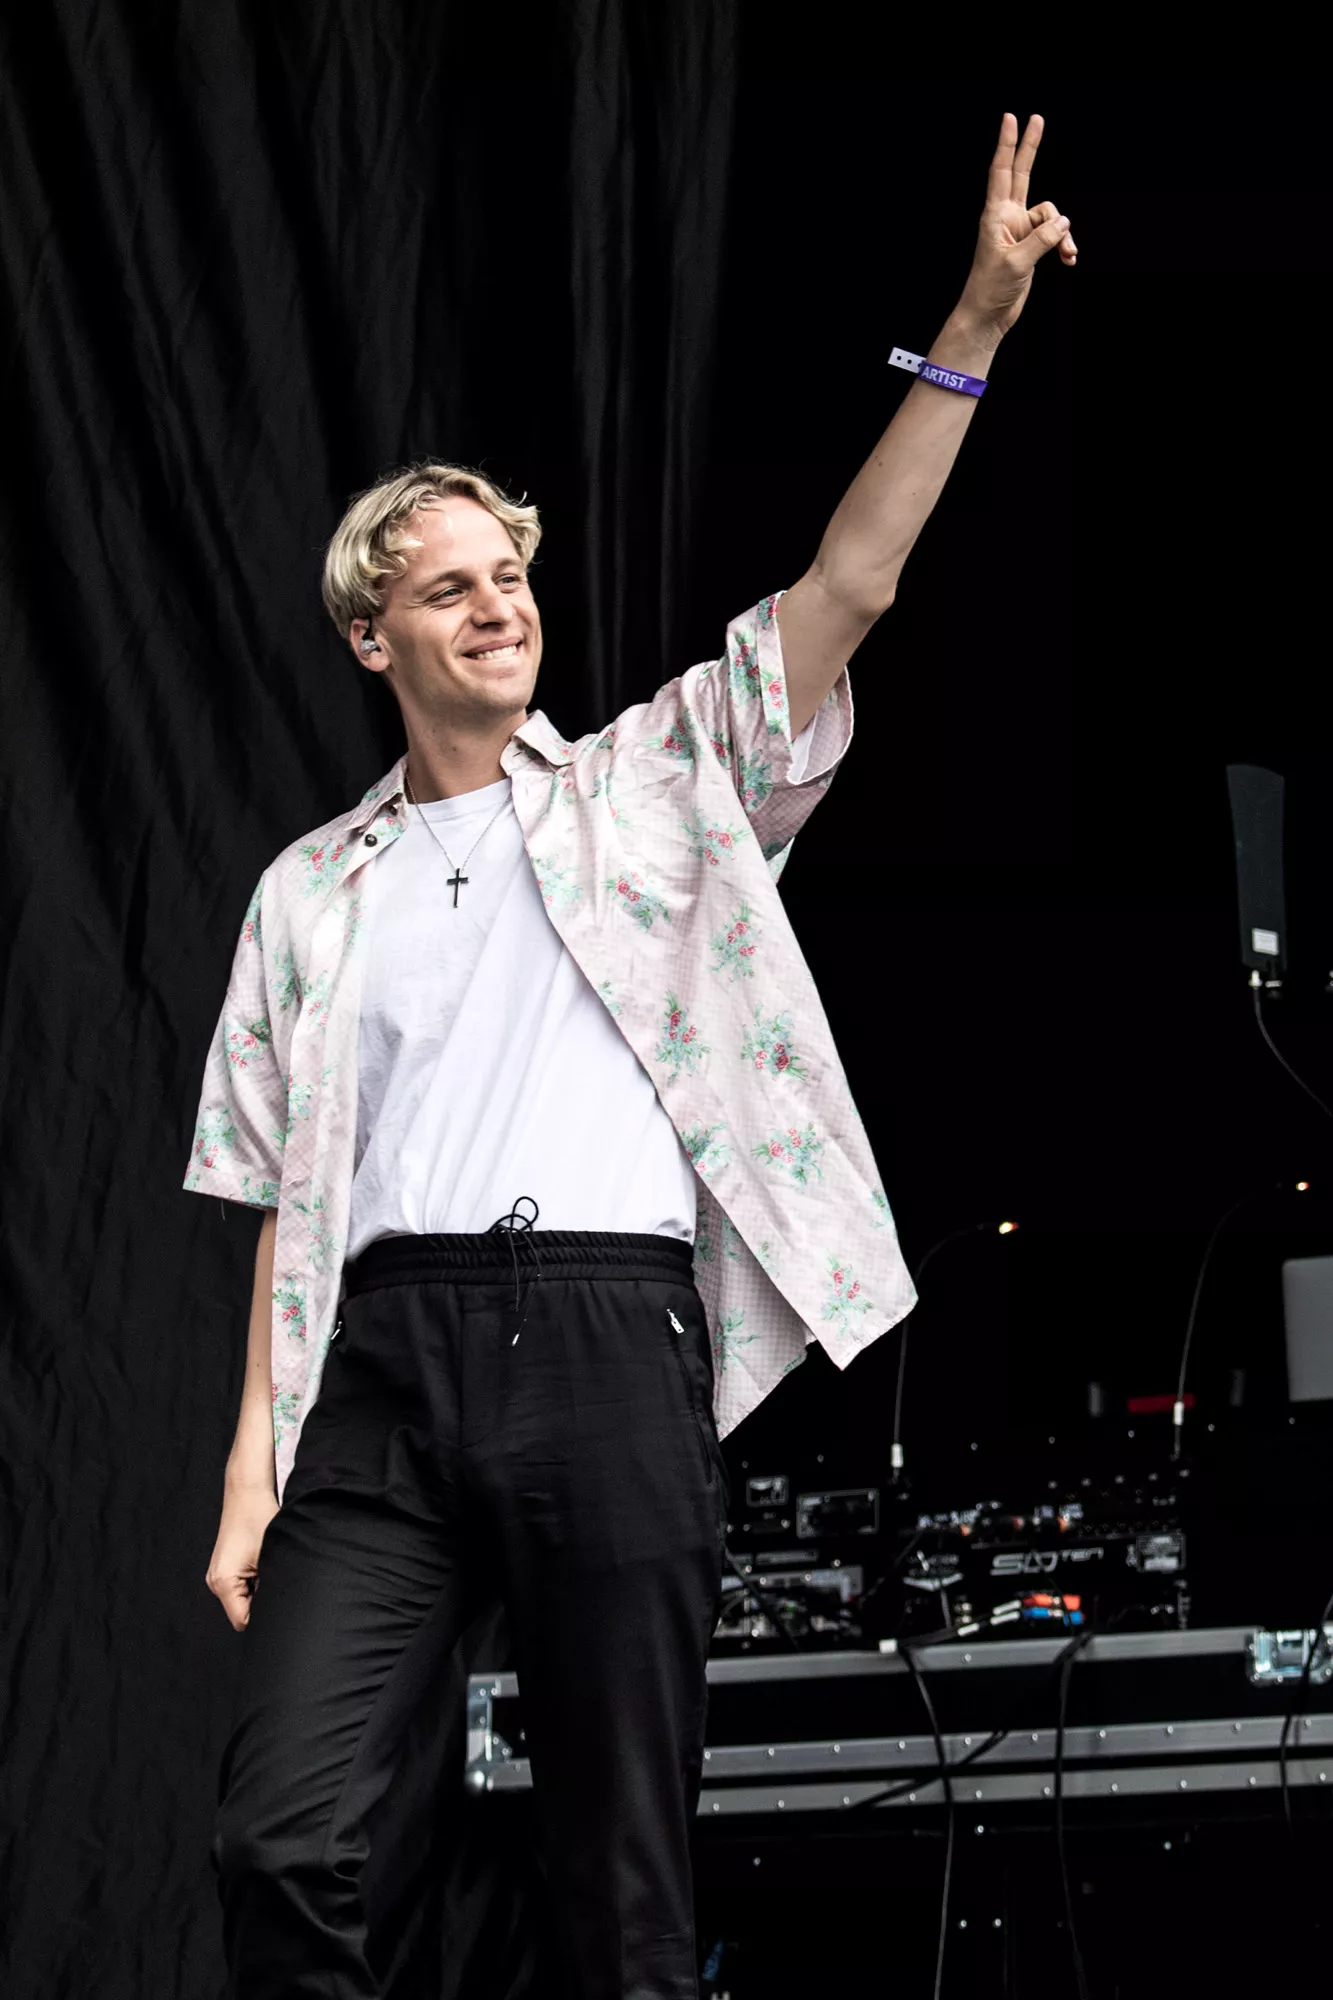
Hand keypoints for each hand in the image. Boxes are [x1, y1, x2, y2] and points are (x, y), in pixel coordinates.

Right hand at [206, 1479, 278, 1630]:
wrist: (248, 1492)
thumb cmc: (260, 1518)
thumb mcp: (272, 1557)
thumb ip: (274, 1587)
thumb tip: (284, 1610)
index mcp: (223, 1582)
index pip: (244, 1621)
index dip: (265, 1618)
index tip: (282, 1608)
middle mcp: (216, 1582)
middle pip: (243, 1612)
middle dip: (264, 1604)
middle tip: (281, 1586)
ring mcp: (218, 1576)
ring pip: (244, 1600)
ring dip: (261, 1591)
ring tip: (272, 1570)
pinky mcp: (225, 1569)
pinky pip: (243, 1587)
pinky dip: (257, 1582)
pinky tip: (265, 1566)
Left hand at [955, 112, 1076, 343]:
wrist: (988, 315)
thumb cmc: (991, 289)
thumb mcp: (1017, 262)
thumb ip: (1042, 239)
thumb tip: (1064, 222)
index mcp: (996, 216)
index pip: (1001, 172)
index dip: (1007, 145)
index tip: (1010, 119)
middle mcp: (1008, 218)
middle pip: (1022, 174)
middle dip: (1030, 147)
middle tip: (1037, 118)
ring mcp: (1021, 230)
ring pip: (1051, 215)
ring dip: (1063, 233)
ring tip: (1067, 253)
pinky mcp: (1031, 245)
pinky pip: (1055, 234)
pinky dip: (1064, 245)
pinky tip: (1069, 259)